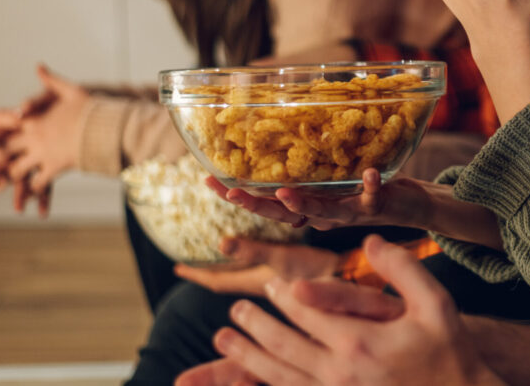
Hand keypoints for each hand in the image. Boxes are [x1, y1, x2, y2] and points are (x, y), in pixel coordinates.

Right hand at [0, 64, 85, 215]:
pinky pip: (45, 183)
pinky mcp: (52, 165)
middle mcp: (24, 145)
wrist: (85, 111)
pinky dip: (44, 198)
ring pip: (23, 179)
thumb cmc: (62, 103)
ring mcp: (36, 157)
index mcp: (17, 128)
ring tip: (18, 210)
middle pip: (4, 165)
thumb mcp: (49, 99)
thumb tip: (23, 108)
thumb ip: (34, 103)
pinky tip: (43, 213)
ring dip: (20, 195)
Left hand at [174, 238, 342, 296]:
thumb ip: (252, 251)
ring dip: (229, 266)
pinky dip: (251, 261)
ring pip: (243, 276)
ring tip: (221, 256)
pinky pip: (261, 272)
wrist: (352, 286)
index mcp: (254, 282)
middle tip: (193, 264)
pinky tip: (261, 255)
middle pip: (226, 280)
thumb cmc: (316, 273)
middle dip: (208, 272)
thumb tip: (219, 242)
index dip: (195, 274)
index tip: (176, 268)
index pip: (216, 280)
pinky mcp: (292, 279)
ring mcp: (277, 284)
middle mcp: (262, 285)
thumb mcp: (282, 259)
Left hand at [176, 235, 502, 385]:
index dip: (286, 296)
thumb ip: (401, 268)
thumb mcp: (436, 303)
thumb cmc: (451, 352)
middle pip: (282, 346)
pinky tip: (257, 378)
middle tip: (236, 311)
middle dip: (255, 326)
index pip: (307, 314)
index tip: (272, 282)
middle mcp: (340, 373)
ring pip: (279, 376)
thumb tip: (369, 240)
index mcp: (359, 342)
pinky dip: (269, 384)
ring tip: (225, 343)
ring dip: (248, 359)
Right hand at [208, 168, 433, 231]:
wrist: (409, 205)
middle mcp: (324, 216)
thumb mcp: (331, 173)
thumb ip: (307, 159)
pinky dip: (372, 185)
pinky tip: (371, 172)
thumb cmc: (364, 185)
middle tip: (229, 192)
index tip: (208, 179)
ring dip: (303, 204)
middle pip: (284, 214)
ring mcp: (349, 213)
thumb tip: (276, 124)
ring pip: (322, 213)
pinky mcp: (377, 206)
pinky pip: (373, 195)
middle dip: (256, 204)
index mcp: (309, 206)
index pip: (267, 203)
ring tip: (284, 192)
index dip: (238, 194)